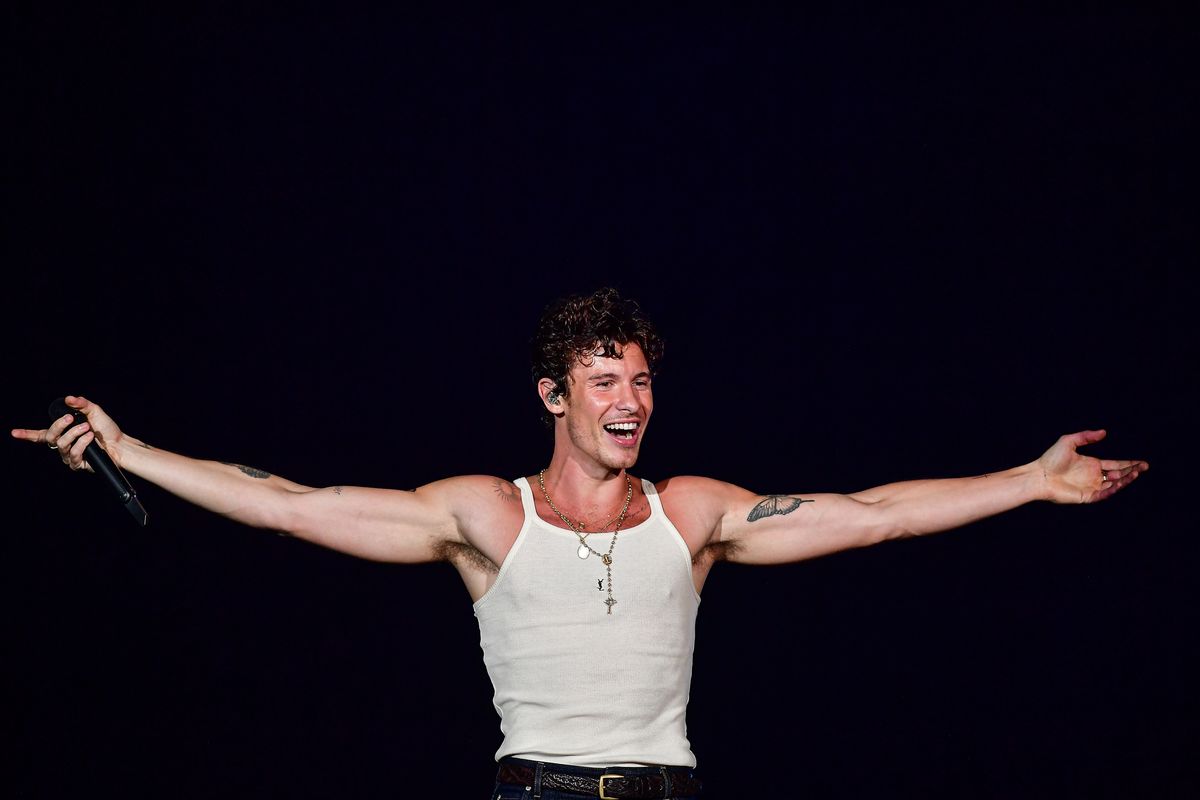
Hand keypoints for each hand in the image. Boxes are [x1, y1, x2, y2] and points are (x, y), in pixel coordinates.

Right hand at [10, 395, 125, 472]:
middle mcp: (64, 446)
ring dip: (75, 433)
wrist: (121, 444)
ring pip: (62, 444)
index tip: (14, 432)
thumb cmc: (107, 430)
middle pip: (50, 437)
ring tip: (88, 428)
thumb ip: (81, 404)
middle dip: (59, 425)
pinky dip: (82, 443)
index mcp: (64, 434)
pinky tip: (91, 438)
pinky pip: (73, 453)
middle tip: (71, 418)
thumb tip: (69, 398)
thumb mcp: (94, 412)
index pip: (41, 435)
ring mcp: (69, 456)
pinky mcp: (78, 464)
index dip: (27, 434)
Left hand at [1037, 430, 1147, 503]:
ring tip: (1135, 473)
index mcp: (1091, 464)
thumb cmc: (1051, 459)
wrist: (1039, 475)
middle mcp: (1093, 476)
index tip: (1142, 463)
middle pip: (1118, 474)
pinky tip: (1120, 482)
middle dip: (1131, 471)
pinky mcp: (1086, 497)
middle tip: (1144, 467)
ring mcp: (1091, 487)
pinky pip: (1103, 494)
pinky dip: (1113, 489)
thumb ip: (1086, 437)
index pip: (1115, 464)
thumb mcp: (1068, 442)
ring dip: (1125, 480)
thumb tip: (1104, 432)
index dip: (1129, 464)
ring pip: (1113, 485)